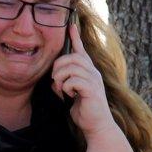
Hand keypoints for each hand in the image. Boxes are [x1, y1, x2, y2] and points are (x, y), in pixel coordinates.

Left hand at [51, 21, 115, 138]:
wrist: (97, 125)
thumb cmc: (85, 109)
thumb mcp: (73, 92)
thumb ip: (67, 81)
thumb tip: (55, 78)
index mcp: (89, 71)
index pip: (81, 50)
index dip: (76, 38)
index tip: (71, 26)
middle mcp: (93, 72)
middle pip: (72, 57)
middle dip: (58, 66)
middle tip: (54, 80)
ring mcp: (94, 80)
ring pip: (71, 67)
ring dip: (60, 78)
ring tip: (60, 89)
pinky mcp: (92, 89)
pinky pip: (73, 80)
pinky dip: (65, 87)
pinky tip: (69, 96)